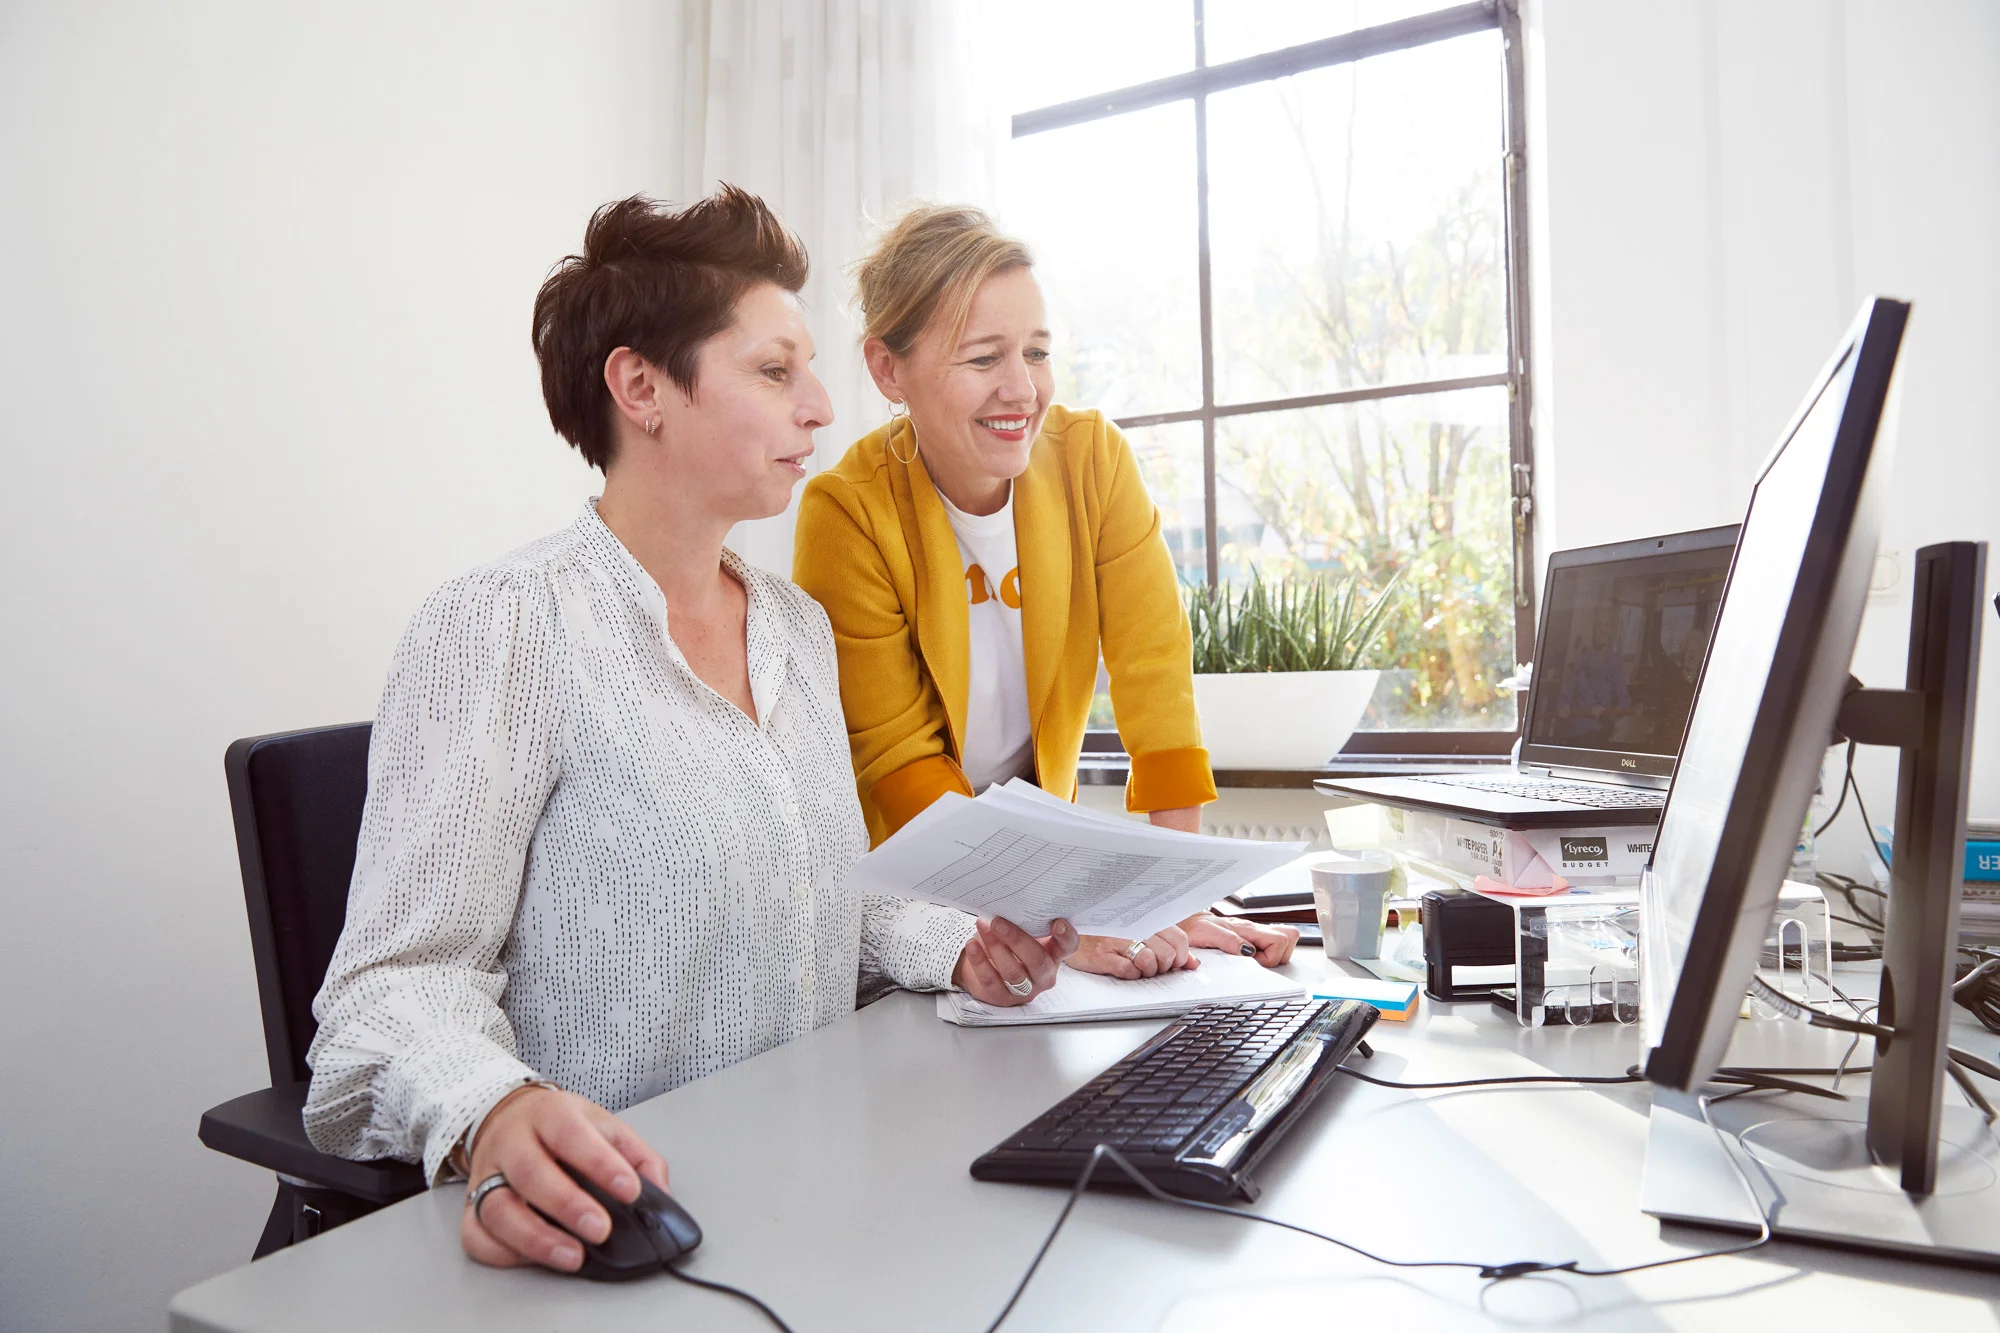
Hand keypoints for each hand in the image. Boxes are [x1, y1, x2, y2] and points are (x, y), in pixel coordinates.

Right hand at [460, 1084, 669, 1272]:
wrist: (507, 1116)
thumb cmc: (559, 1126)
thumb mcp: (603, 1124)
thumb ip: (637, 1156)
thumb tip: (660, 1194)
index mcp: (549, 1113)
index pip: (571, 1134)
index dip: (600, 1163)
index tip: (629, 1190)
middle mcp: (512, 1141)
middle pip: (531, 1173)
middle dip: (567, 1205)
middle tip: (601, 1230)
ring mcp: (487, 1174)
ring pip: (499, 1209)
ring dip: (536, 1238)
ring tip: (573, 1256)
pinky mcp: (471, 1205)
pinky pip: (476, 1234)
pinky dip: (503, 1251)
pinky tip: (533, 1258)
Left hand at [954, 916, 1079, 1006]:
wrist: (988, 966)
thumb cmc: (1010, 943)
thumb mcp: (1023, 931)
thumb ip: (1025, 921)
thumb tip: (1010, 902)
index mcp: (1054, 954)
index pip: (1069, 946)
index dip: (1066, 935)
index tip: (1056, 922)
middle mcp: (1044, 974)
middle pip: (1037, 961)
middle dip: (1017, 939)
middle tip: (998, 921)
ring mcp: (1025, 990)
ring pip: (1013, 972)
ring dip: (995, 947)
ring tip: (983, 926)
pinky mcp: (1002, 998)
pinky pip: (991, 981)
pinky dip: (979, 962)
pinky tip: (972, 945)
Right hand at [1065, 924, 1196, 979]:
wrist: (1069, 929)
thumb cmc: (1106, 931)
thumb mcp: (1139, 931)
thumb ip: (1169, 945)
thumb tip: (1194, 963)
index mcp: (1145, 917)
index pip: (1180, 939)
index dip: (1181, 956)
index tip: (1173, 962)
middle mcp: (1133, 926)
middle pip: (1168, 954)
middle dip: (1163, 966)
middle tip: (1151, 964)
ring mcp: (1117, 940)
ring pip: (1150, 963)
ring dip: (1146, 971)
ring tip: (1135, 965)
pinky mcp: (1102, 955)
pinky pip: (1128, 971)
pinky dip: (1129, 974)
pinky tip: (1121, 967)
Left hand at [1179, 913, 1300, 967]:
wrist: (1182, 921)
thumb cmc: (1192, 927)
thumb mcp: (1205, 933)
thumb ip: (1227, 940)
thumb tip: (1249, 951)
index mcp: (1246, 928)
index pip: (1280, 940)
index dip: (1270, 958)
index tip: (1253, 963)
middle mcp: (1253, 929)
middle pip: (1288, 937)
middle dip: (1277, 957)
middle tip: (1256, 963)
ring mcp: (1253, 933)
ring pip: (1283, 941)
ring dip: (1273, 956)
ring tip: (1254, 962)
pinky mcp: (1249, 939)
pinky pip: (1270, 945)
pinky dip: (1266, 955)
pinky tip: (1251, 960)